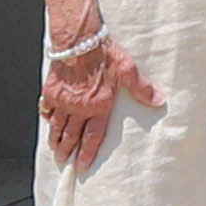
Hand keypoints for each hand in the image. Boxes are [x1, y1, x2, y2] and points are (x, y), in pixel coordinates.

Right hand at [37, 33, 160, 173]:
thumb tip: (158, 100)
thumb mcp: (127, 69)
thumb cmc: (103, 53)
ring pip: (57, 126)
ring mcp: (63, 101)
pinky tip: (47, 121)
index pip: (93, 136)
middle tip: (65, 161)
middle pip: (71, 135)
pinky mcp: (51, 91)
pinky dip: (46, 117)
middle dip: (68, 151)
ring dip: (55, 139)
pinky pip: (46, 109)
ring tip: (55, 148)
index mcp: (98, 106)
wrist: (78, 40)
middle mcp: (79, 107)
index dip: (87, 153)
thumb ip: (141, 88)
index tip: (83, 165)